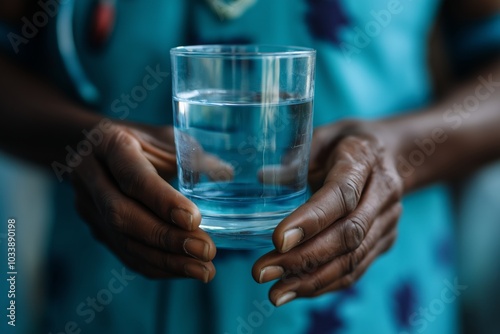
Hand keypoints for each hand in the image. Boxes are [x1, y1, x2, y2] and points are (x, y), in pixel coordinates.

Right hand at [72, 122, 216, 281]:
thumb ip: (192, 155)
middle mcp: (93, 178)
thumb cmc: (136, 140)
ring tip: (203, 270)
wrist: (87, 147)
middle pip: (123, 215)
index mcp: (111, 145)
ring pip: (122, 241)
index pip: (133, 177)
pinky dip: (156, 266)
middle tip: (206, 251)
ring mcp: (89, 207)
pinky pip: (124, 254)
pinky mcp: (96, 229)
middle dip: (167, 238)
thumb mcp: (164, 136)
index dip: (162, 201)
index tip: (194, 220)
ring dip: (165, 260)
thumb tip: (226, 175)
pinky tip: (184, 271)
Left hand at [252, 120, 403, 305]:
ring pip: (354, 258)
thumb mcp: (321, 136)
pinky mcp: (386, 239)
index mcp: (364, 159)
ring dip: (312, 279)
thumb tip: (263, 178)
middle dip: (304, 258)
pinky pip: (358, 268)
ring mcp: (388, 220)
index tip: (277, 241)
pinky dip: (326, 283)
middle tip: (263, 271)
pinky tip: (296, 290)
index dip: (311, 220)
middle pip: (348, 234)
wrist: (392, 153)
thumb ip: (297, 158)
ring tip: (275, 292)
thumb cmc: (346, 143)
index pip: (341, 195)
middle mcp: (383, 192)